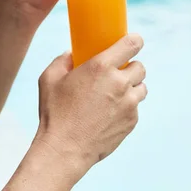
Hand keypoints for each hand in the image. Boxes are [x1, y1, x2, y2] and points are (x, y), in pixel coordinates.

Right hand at [34, 35, 146, 184]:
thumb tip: (71, 55)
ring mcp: (129, 104)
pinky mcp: (131, 121)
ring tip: (114, 95)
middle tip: (115, 74)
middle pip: (140, 66)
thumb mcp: (49, 79)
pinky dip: (126, 108)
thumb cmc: (54, 113)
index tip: (131, 43)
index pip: (132, 44)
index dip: (134, 41)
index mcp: (101, 66)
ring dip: (131, 88)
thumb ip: (62, 60)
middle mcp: (119, 83)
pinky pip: (135, 108)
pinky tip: (109, 114)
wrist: (64, 149)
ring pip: (141, 88)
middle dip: (130, 68)